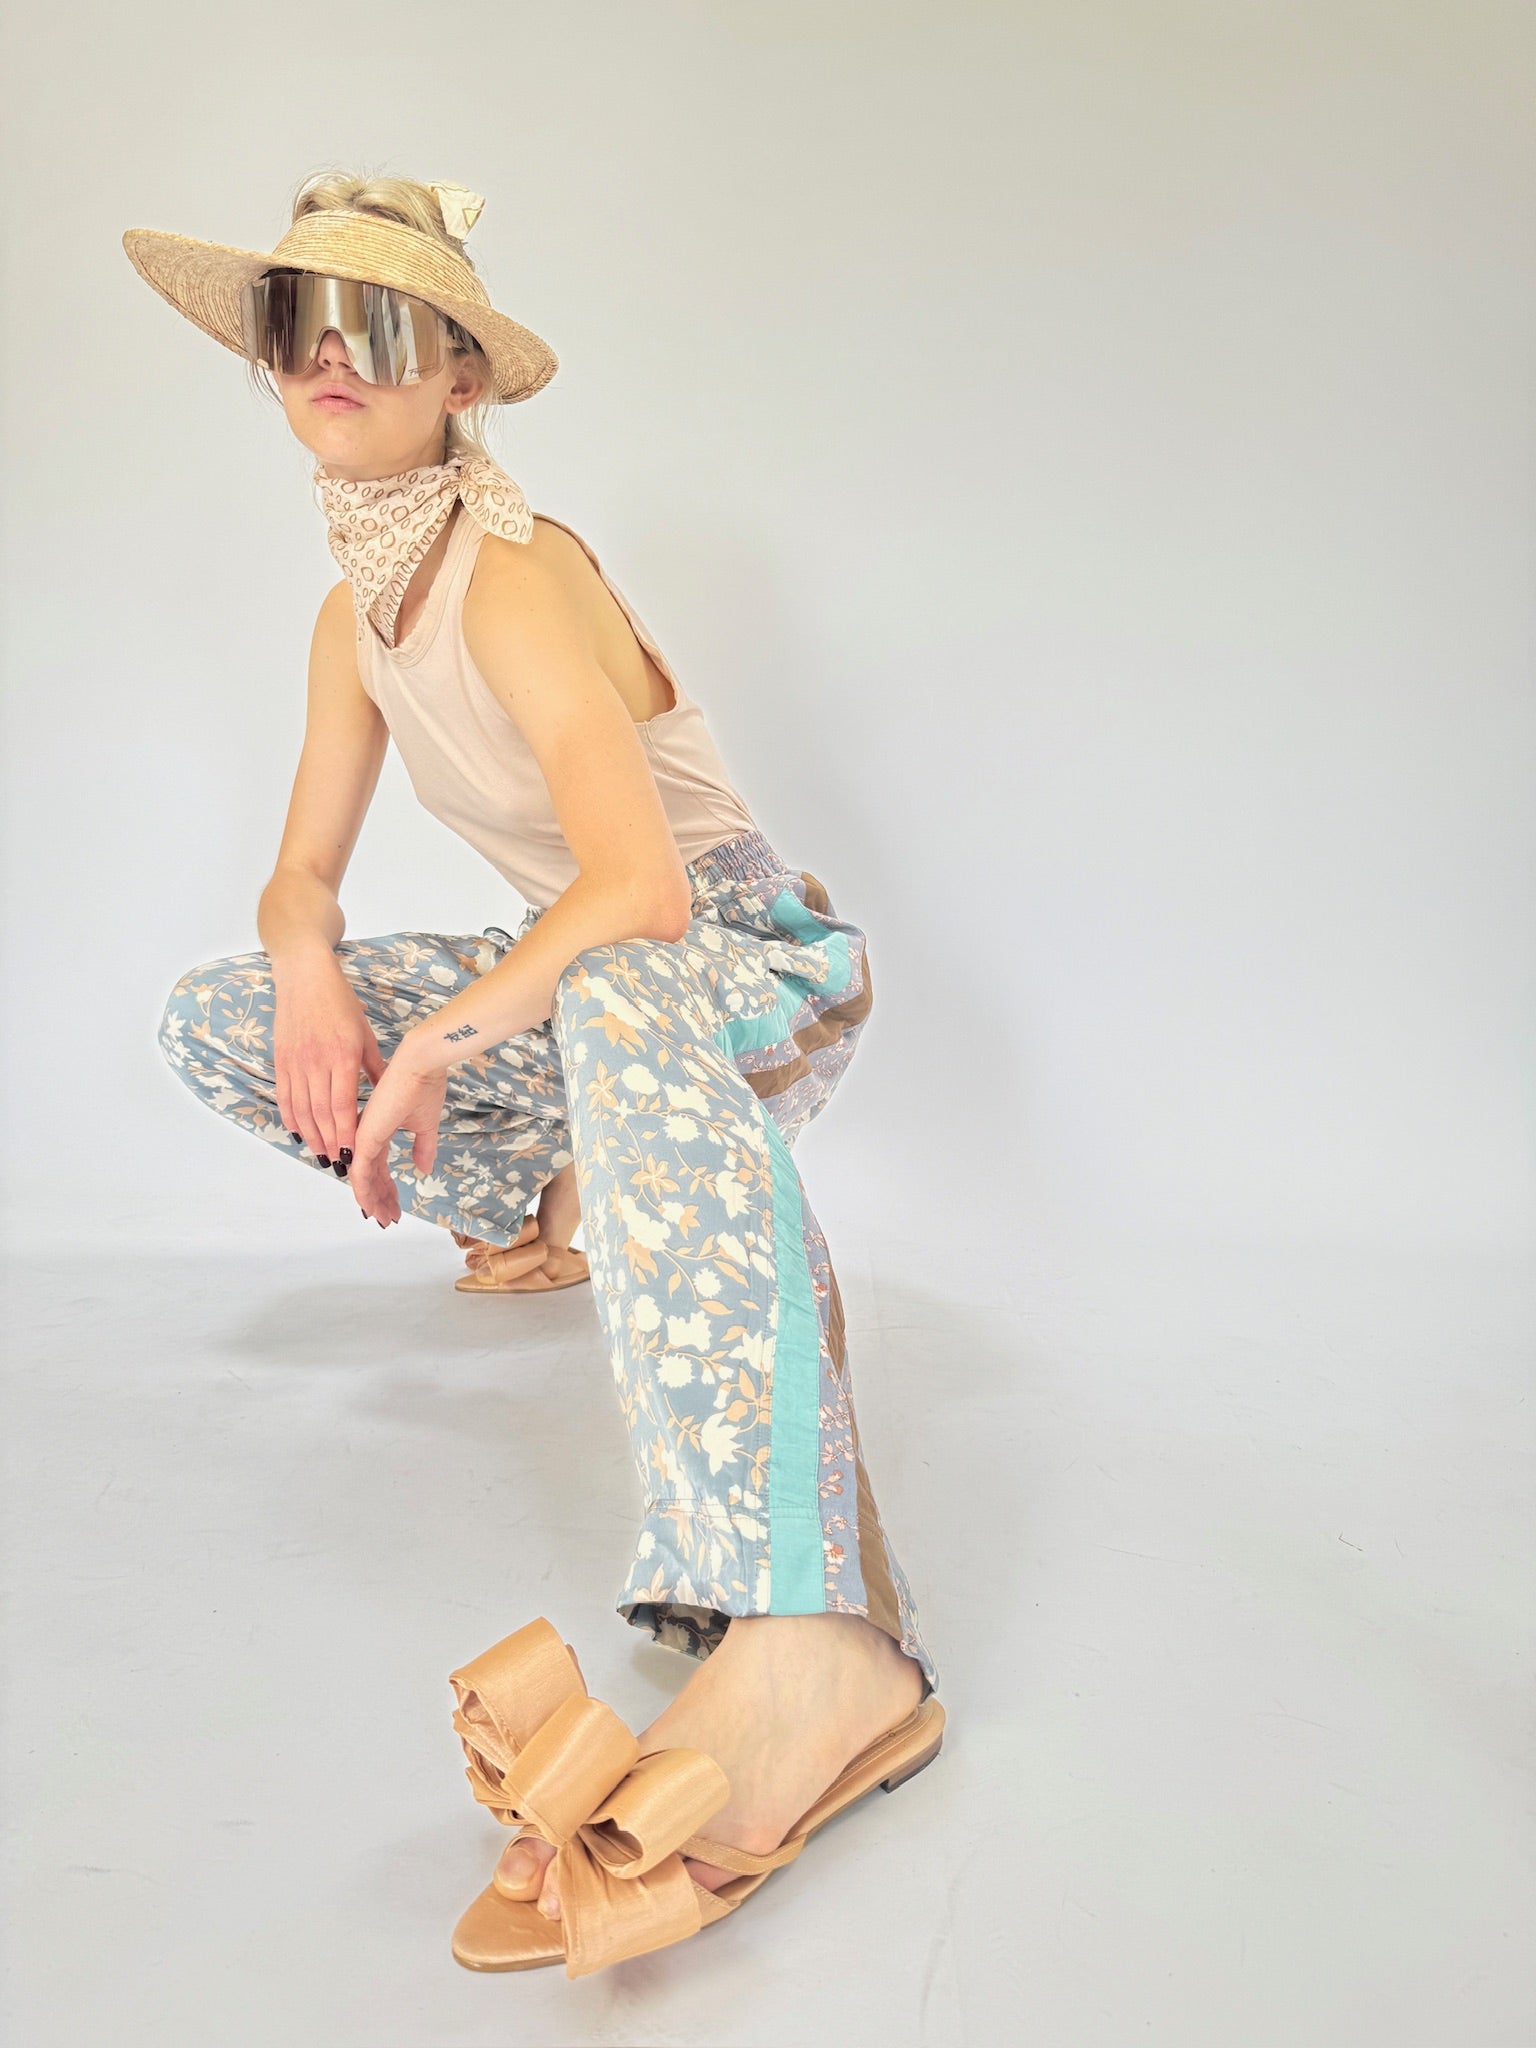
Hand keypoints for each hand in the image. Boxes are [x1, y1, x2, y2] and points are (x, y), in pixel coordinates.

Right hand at [273, 961, 385, 1166]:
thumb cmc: (340, 1002)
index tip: (353, 1153)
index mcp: (342, 1055)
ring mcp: (296, 1061)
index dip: (346, 1132)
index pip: (343, 1104)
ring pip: (302, 1108)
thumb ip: (374, 1067)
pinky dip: (291, 1117)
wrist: (304, 976)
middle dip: (330, 1142)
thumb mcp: (364, 1033)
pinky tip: (298, 1132)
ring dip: (311, 1135)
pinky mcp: (281, 1059)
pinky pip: (285, 1095)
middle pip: (321, 1112)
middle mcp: (316, 1061)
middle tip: (338, 1164)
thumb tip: (387, 1094)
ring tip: (321, 1155)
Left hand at [347, 1039, 447, 1227]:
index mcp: (380, 1130)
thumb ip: (423, 1147)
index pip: (380, 1167)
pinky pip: (360, 1172)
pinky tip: (370, 1206)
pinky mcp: (365, 1136)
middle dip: (380, 1199)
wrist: (422, 1064)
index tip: (395, 1206)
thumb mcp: (426, 1124)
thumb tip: (424, 1169)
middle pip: (370, 1176)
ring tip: (384, 1218)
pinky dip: (364, 1192)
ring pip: (363, 1178)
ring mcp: (364, 1136)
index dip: (387, 1188)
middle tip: (389, 1217)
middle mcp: (367, 1134)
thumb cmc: (425, 1085)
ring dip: (373, 1201)